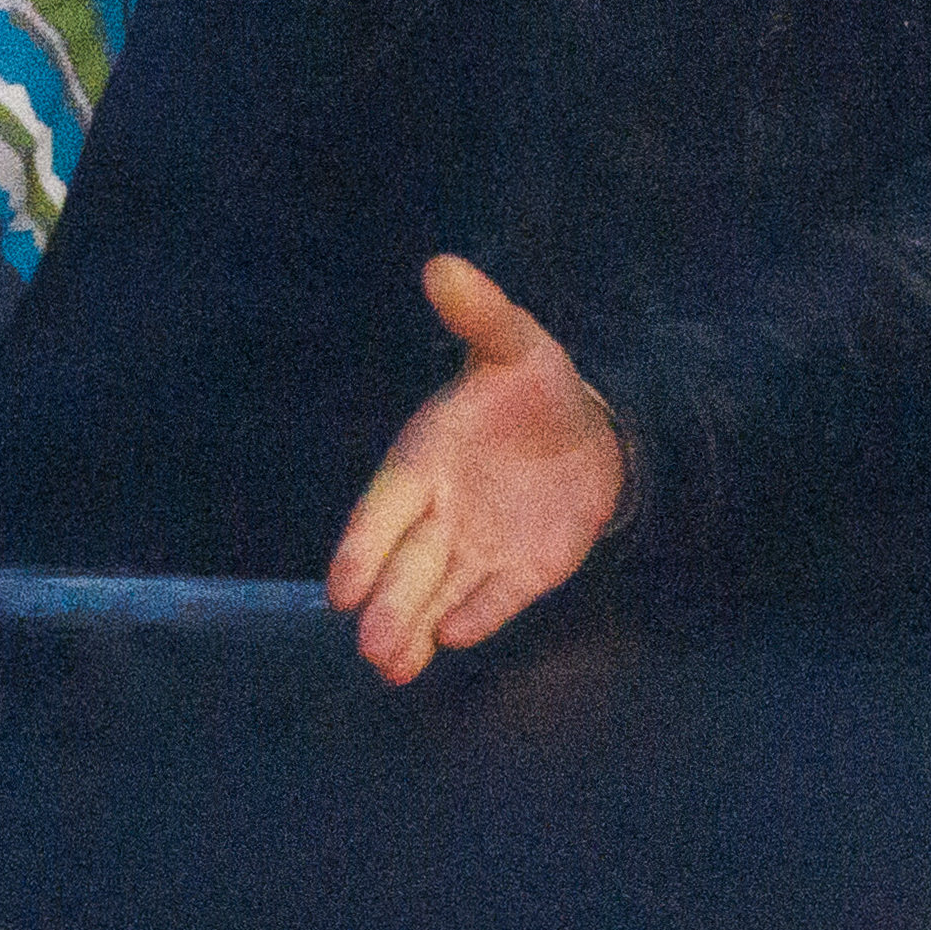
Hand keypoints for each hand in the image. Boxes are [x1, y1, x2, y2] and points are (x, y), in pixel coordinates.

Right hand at [327, 255, 625, 685]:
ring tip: (392, 665)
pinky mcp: (517, 573)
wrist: (591, 429)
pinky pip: (495, 598)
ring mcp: (476, 547)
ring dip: (415, 626)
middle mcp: (440, 512)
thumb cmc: (533, 384)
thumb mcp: (514, 343)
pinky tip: (454, 638)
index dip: (362, 544)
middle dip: (388, 603)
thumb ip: (479, 314)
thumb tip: (442, 264)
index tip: (339, 586)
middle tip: (369, 643)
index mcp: (424, 459)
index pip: (385, 507)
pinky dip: (478, 615)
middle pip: (406, 564)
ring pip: (438, 592)